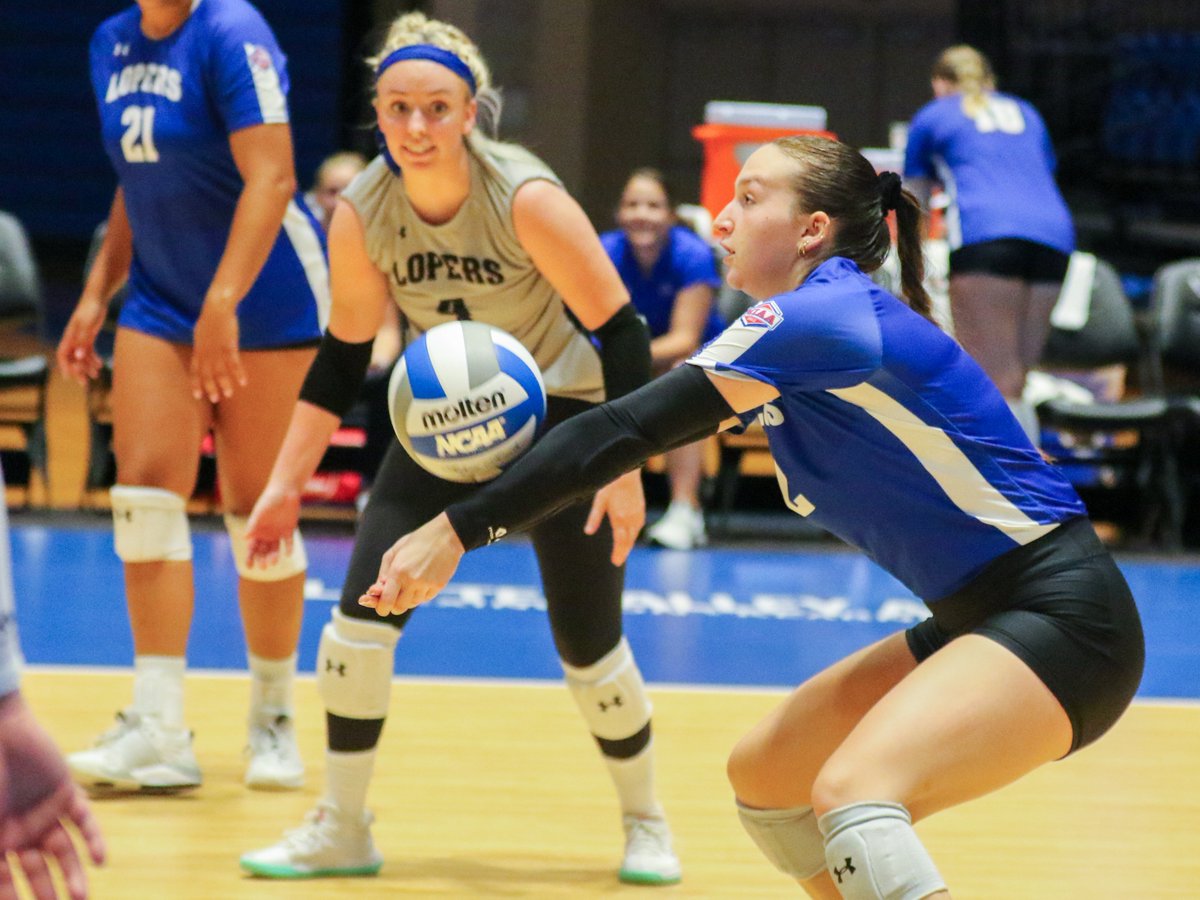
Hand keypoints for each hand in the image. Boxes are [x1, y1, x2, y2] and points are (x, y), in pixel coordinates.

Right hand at [0, 693, 105, 898]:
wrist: (1, 732)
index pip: (6, 877)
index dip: (12, 895)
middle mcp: (22, 828)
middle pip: (39, 868)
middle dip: (47, 891)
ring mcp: (46, 811)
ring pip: (64, 849)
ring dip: (73, 872)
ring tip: (81, 896)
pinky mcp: (65, 792)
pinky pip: (83, 819)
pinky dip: (93, 839)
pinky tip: (100, 861)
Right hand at [54, 298, 106, 386]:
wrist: (97, 298)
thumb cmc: (90, 309)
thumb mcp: (87, 326)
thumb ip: (83, 341)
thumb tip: (78, 357)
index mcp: (69, 336)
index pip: (63, 355)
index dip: (64, 367)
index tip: (69, 378)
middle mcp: (73, 339)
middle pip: (72, 359)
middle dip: (78, 371)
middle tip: (85, 383)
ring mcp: (81, 338)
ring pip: (81, 357)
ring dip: (87, 367)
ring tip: (96, 375)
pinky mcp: (89, 336)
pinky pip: (89, 351)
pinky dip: (93, 359)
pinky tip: (100, 364)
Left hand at [190, 295, 245, 401]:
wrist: (217, 308)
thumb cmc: (209, 318)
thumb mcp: (200, 333)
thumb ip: (201, 346)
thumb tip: (199, 352)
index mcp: (199, 350)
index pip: (195, 371)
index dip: (196, 383)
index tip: (198, 396)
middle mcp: (206, 352)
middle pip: (207, 374)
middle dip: (210, 387)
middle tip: (215, 399)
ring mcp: (217, 349)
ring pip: (220, 371)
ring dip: (225, 384)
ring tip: (229, 395)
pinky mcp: (229, 345)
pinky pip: (234, 362)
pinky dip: (238, 373)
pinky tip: (243, 382)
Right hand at [244, 483, 301, 569]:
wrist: (285, 491)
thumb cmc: (269, 499)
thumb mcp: (260, 511)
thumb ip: (253, 524)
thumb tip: (245, 537)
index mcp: (257, 530)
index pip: (252, 547)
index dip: (250, 557)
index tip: (249, 566)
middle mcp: (266, 534)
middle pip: (263, 551)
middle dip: (262, 559)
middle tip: (263, 566)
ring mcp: (277, 533)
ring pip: (275, 549)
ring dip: (274, 556)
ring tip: (274, 561)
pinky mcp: (289, 530)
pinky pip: (288, 542)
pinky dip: (288, 548)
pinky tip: (287, 554)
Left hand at [359, 513, 464, 616]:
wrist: (446, 536)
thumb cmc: (416, 542)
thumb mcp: (394, 552)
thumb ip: (383, 573)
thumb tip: (376, 592)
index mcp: (398, 571)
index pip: (386, 602)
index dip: (381, 608)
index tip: (382, 607)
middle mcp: (412, 580)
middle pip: (399, 608)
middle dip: (394, 606)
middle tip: (394, 598)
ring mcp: (427, 584)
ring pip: (412, 604)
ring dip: (408, 598)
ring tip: (410, 583)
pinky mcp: (438, 586)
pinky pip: (425, 598)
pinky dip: (421, 594)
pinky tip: (422, 581)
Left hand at [584, 469, 645, 565]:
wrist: (627, 472)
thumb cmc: (610, 484)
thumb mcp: (599, 500)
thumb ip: (594, 517)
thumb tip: (588, 532)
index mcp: (619, 518)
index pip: (620, 541)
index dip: (618, 553)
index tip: (615, 562)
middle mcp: (630, 518)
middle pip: (628, 540)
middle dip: (623, 552)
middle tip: (617, 561)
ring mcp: (637, 514)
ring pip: (634, 534)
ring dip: (629, 543)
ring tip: (623, 551)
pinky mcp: (641, 508)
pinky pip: (639, 525)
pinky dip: (634, 533)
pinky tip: (631, 535)